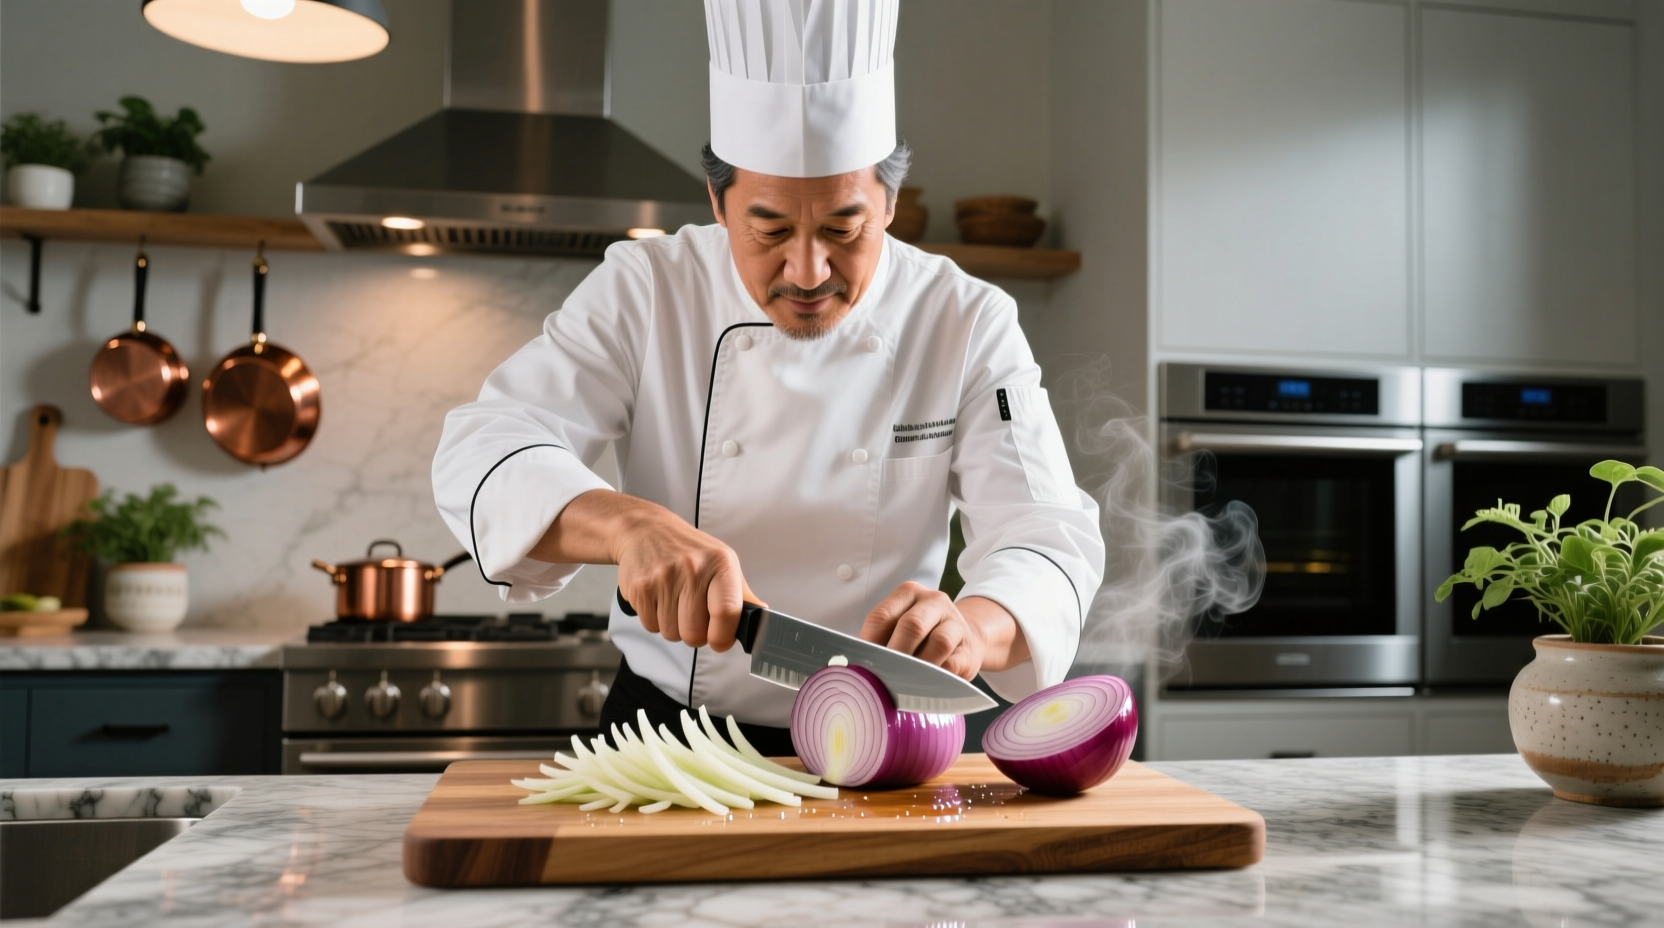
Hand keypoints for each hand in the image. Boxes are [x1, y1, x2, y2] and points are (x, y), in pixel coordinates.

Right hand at [614, 509, 763, 651]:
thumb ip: (742, 597)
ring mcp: (663, 578)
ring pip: (671, 634)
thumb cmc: (689, 550)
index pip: (727, 612)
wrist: (646, 529)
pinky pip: (651, 626)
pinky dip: (655, 620)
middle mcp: (692, 568)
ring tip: (674, 602)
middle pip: (695, 633)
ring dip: (674, 626)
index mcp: (720, 563)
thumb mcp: (722, 563)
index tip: (721, 641)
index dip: (723, 636)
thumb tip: (762, 624)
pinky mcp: (639, 587)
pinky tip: (659, 598)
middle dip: (695, 634)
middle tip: (693, 615)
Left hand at [859, 582, 989, 679]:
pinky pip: (953, 663)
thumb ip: (880, 639)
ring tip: (906, 683)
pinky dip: (938, 677)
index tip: (862, 665)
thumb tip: (857, 666)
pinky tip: (927, 684)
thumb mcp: (900, 626)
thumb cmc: (922, 636)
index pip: (883, 616)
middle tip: (884, 676)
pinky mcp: (969, 648)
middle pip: (912, 625)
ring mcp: (955, 622)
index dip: (870, 643)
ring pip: (939, 642)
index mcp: (908, 593)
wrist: (964, 639)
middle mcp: (933, 601)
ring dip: (921, 666)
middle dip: (896, 654)